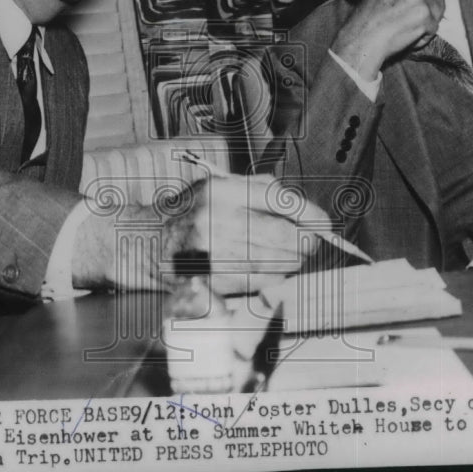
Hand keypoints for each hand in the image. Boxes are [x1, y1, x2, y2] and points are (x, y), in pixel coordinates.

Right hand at [165, 174, 329, 295]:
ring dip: (291, 263)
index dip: (309, 215)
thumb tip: (305, 211)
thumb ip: (261, 191)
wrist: (149, 242)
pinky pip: (257, 284)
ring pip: (274, 263)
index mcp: (222, 191)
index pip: (279, 200)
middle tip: (311, 245)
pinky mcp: (210, 280)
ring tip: (292, 258)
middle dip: (305, 243)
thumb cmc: (191, 214)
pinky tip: (272, 272)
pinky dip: (272, 279)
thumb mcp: (221, 187)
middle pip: (282, 236)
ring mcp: (211, 253)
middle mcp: (216, 220)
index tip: (324, 225)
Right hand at [332, 0, 452, 79]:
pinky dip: (424, 37)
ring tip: (408, 32)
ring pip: (438, 9)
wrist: (360, 40)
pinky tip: (408, 39)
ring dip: (429, 23)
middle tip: (424, 20)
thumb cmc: (364, 24)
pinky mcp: (424, 13)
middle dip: (436, 4)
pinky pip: (434, 27)